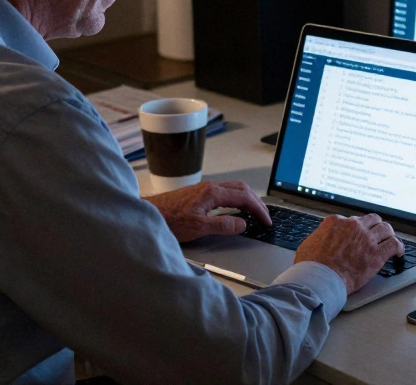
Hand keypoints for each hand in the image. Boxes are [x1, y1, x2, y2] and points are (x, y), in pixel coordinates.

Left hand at [143, 181, 271, 241]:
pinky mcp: (199, 193)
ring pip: (233, 189)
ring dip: (248, 199)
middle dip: (257, 202)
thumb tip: (243, 224)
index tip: (266, 221)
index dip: (258, 210)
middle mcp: (210, 187)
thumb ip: (223, 225)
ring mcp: (204, 189)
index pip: (244, 198)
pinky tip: (235, 209)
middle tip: (265, 217)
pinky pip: (225, 192)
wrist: (149, 213)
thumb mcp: (198, 227)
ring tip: (255, 212)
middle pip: (242, 189)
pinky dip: (237, 199)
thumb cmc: (169, 220)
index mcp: (212, 193)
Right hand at [294, 213, 404, 294]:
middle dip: (375, 226)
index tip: (358, 233)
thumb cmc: (311, 266)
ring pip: (385, 228)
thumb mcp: (309, 243)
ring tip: (390, 239)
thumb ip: (320, 236)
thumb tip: (322, 238)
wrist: (320, 279)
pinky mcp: (376, 254)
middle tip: (377, 233)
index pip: (352, 220)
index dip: (356, 228)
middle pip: (371, 220)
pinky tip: (399, 252)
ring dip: (388, 234)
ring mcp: (366, 239)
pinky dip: (399, 247)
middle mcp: (353, 226)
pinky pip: (393, 244)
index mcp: (336, 222)